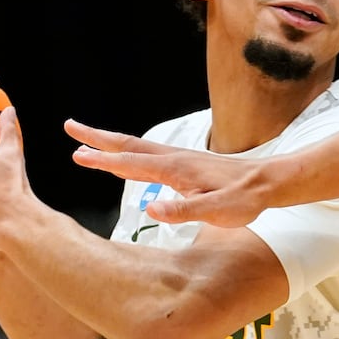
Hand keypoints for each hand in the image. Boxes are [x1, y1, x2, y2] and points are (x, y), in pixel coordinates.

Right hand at [65, 119, 266, 227]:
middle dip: (97, 137)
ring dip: (110, 142)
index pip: (131, 164)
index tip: (76, 154)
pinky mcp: (187, 163)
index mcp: (175, 170)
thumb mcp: (216, 212)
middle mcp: (174, 158)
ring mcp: (180, 158)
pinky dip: (129, 152)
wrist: (268, 181)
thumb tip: (150, 209)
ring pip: (138, 146)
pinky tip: (126, 159)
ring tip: (88, 139)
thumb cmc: (244, 199)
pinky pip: (149, 154)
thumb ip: (183, 211)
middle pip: (128, 145)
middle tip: (69, 126)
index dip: (102, 160)